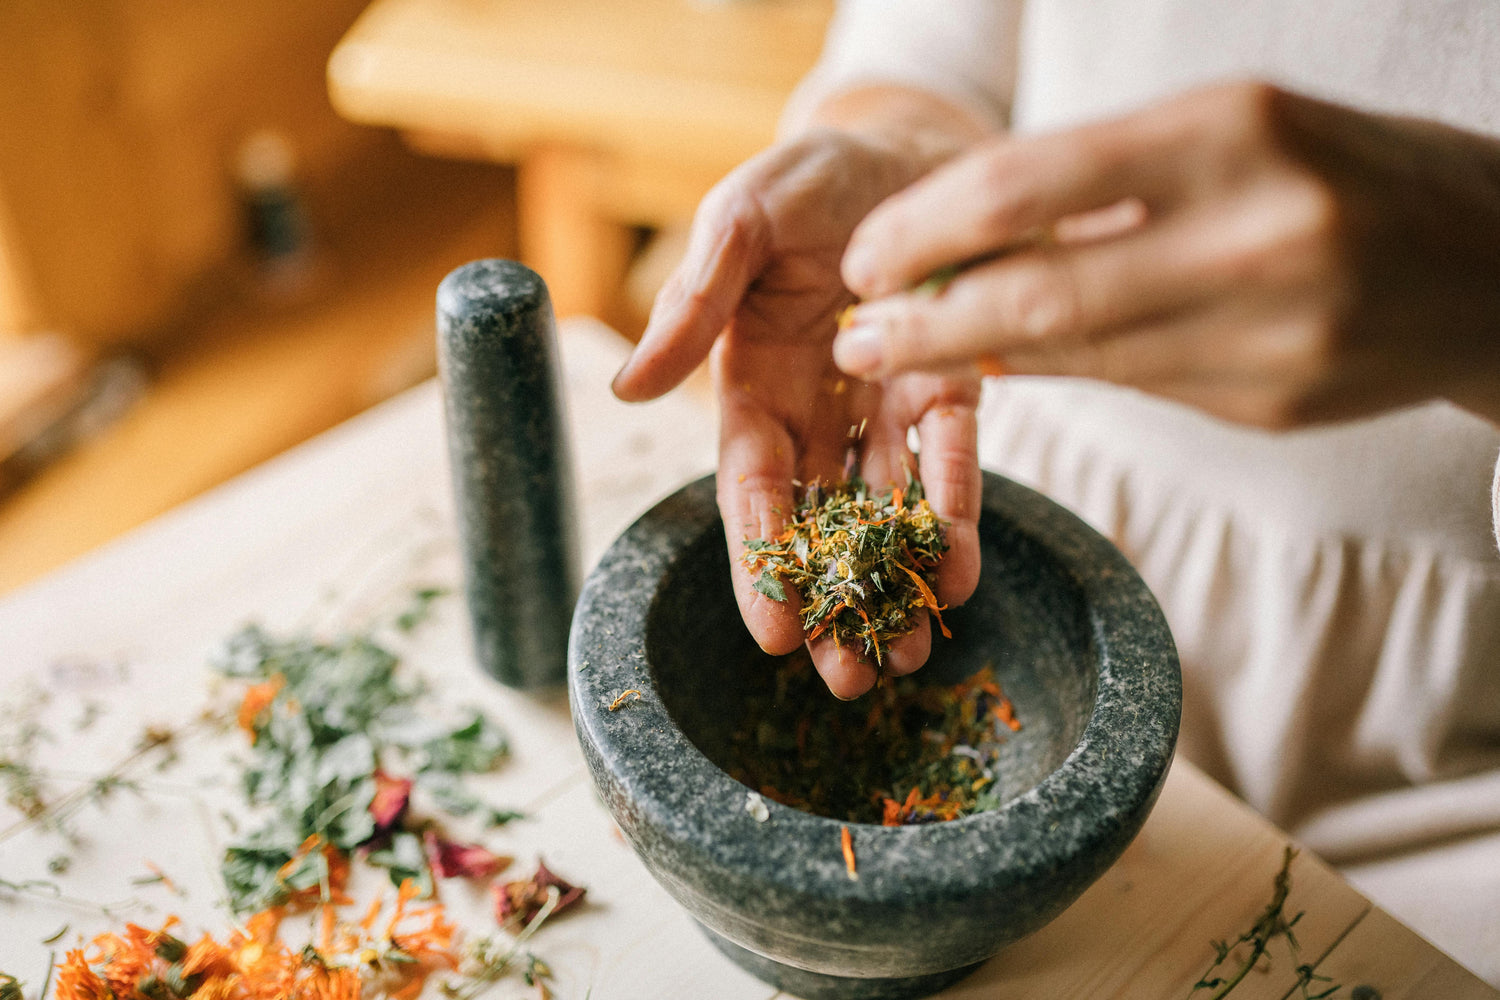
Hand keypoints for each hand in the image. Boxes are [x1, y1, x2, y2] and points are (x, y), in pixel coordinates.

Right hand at [613, 126, 983, 698]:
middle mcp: (818, 408)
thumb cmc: (808, 175)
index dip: (757, 560)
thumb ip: (692, 303)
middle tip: (848, 682)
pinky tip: (959, 576)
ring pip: (886, 510)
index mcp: (751, 382)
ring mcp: (888, 403)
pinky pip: (954, 458)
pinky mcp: (954, 385)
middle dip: (831, 602)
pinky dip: (957, 513)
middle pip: (820, 522)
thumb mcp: (739, 223)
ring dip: (895, 584)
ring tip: (909, 658)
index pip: (750, 487)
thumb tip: (625, 388)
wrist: (905, 140)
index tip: (769, 633)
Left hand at [833, 81, 1499, 428]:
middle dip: (923, 322)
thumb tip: (961, 243)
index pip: (1027, 184)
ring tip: (900, 358)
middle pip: (1037, 292)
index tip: (865, 256)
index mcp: (1233, 131)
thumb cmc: (1340, 170)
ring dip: (972, 361)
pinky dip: (1056, 374)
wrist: (1495, 261)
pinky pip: (1130, 388)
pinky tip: (1002, 366)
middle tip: (853, 339)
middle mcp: (1253, 232)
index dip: (924, 228)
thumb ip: (1104, 186)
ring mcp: (1271, 330)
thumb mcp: (1232, 133)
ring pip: (1077, 354)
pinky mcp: (1272, 401)